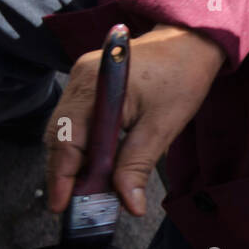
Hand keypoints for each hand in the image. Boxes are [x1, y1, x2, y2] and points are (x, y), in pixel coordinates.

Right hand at [46, 25, 224, 215]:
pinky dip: (82, 146)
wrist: (190, 41)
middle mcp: (79, 81)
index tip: (60, 206)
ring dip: (72, 162)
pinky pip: (75, 120)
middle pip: (58, 137)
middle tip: (76, 206)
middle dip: (63, 174)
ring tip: (86, 191)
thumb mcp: (162, 126)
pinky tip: (95, 165)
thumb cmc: (181, 77)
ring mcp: (81, 81)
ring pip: (63, 131)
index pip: (67, 140)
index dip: (61, 177)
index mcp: (96, 87)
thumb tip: (128, 205)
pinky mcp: (88, 84)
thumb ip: (137, 166)